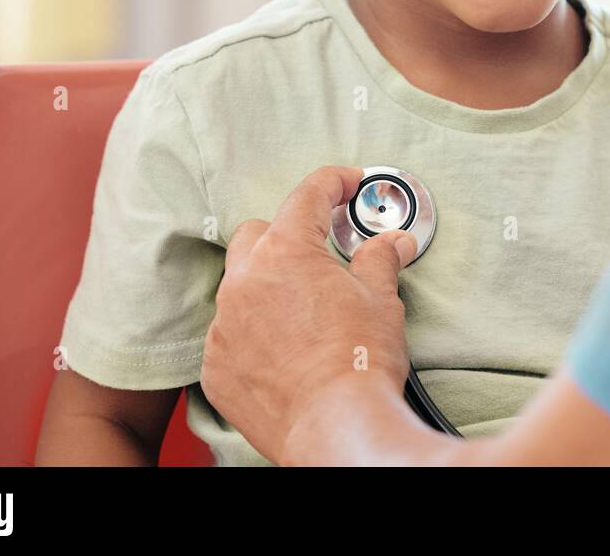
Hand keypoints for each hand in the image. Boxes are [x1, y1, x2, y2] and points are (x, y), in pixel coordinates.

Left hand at [200, 166, 417, 464]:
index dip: (333, 182)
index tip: (347, 183)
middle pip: (258, 234)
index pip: (307, 196)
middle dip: (288, 236)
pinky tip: (284, 348)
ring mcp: (224, 325)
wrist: (337, 427)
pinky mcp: (217, 366)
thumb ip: (380, 259)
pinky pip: (229, 333)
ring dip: (267, 286)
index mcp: (285, 252)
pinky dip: (253, 332)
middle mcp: (244, 282)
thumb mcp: (381, 298)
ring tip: (304, 309)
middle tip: (321, 255)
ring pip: (239, 285)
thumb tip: (392, 244)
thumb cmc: (359, 362)